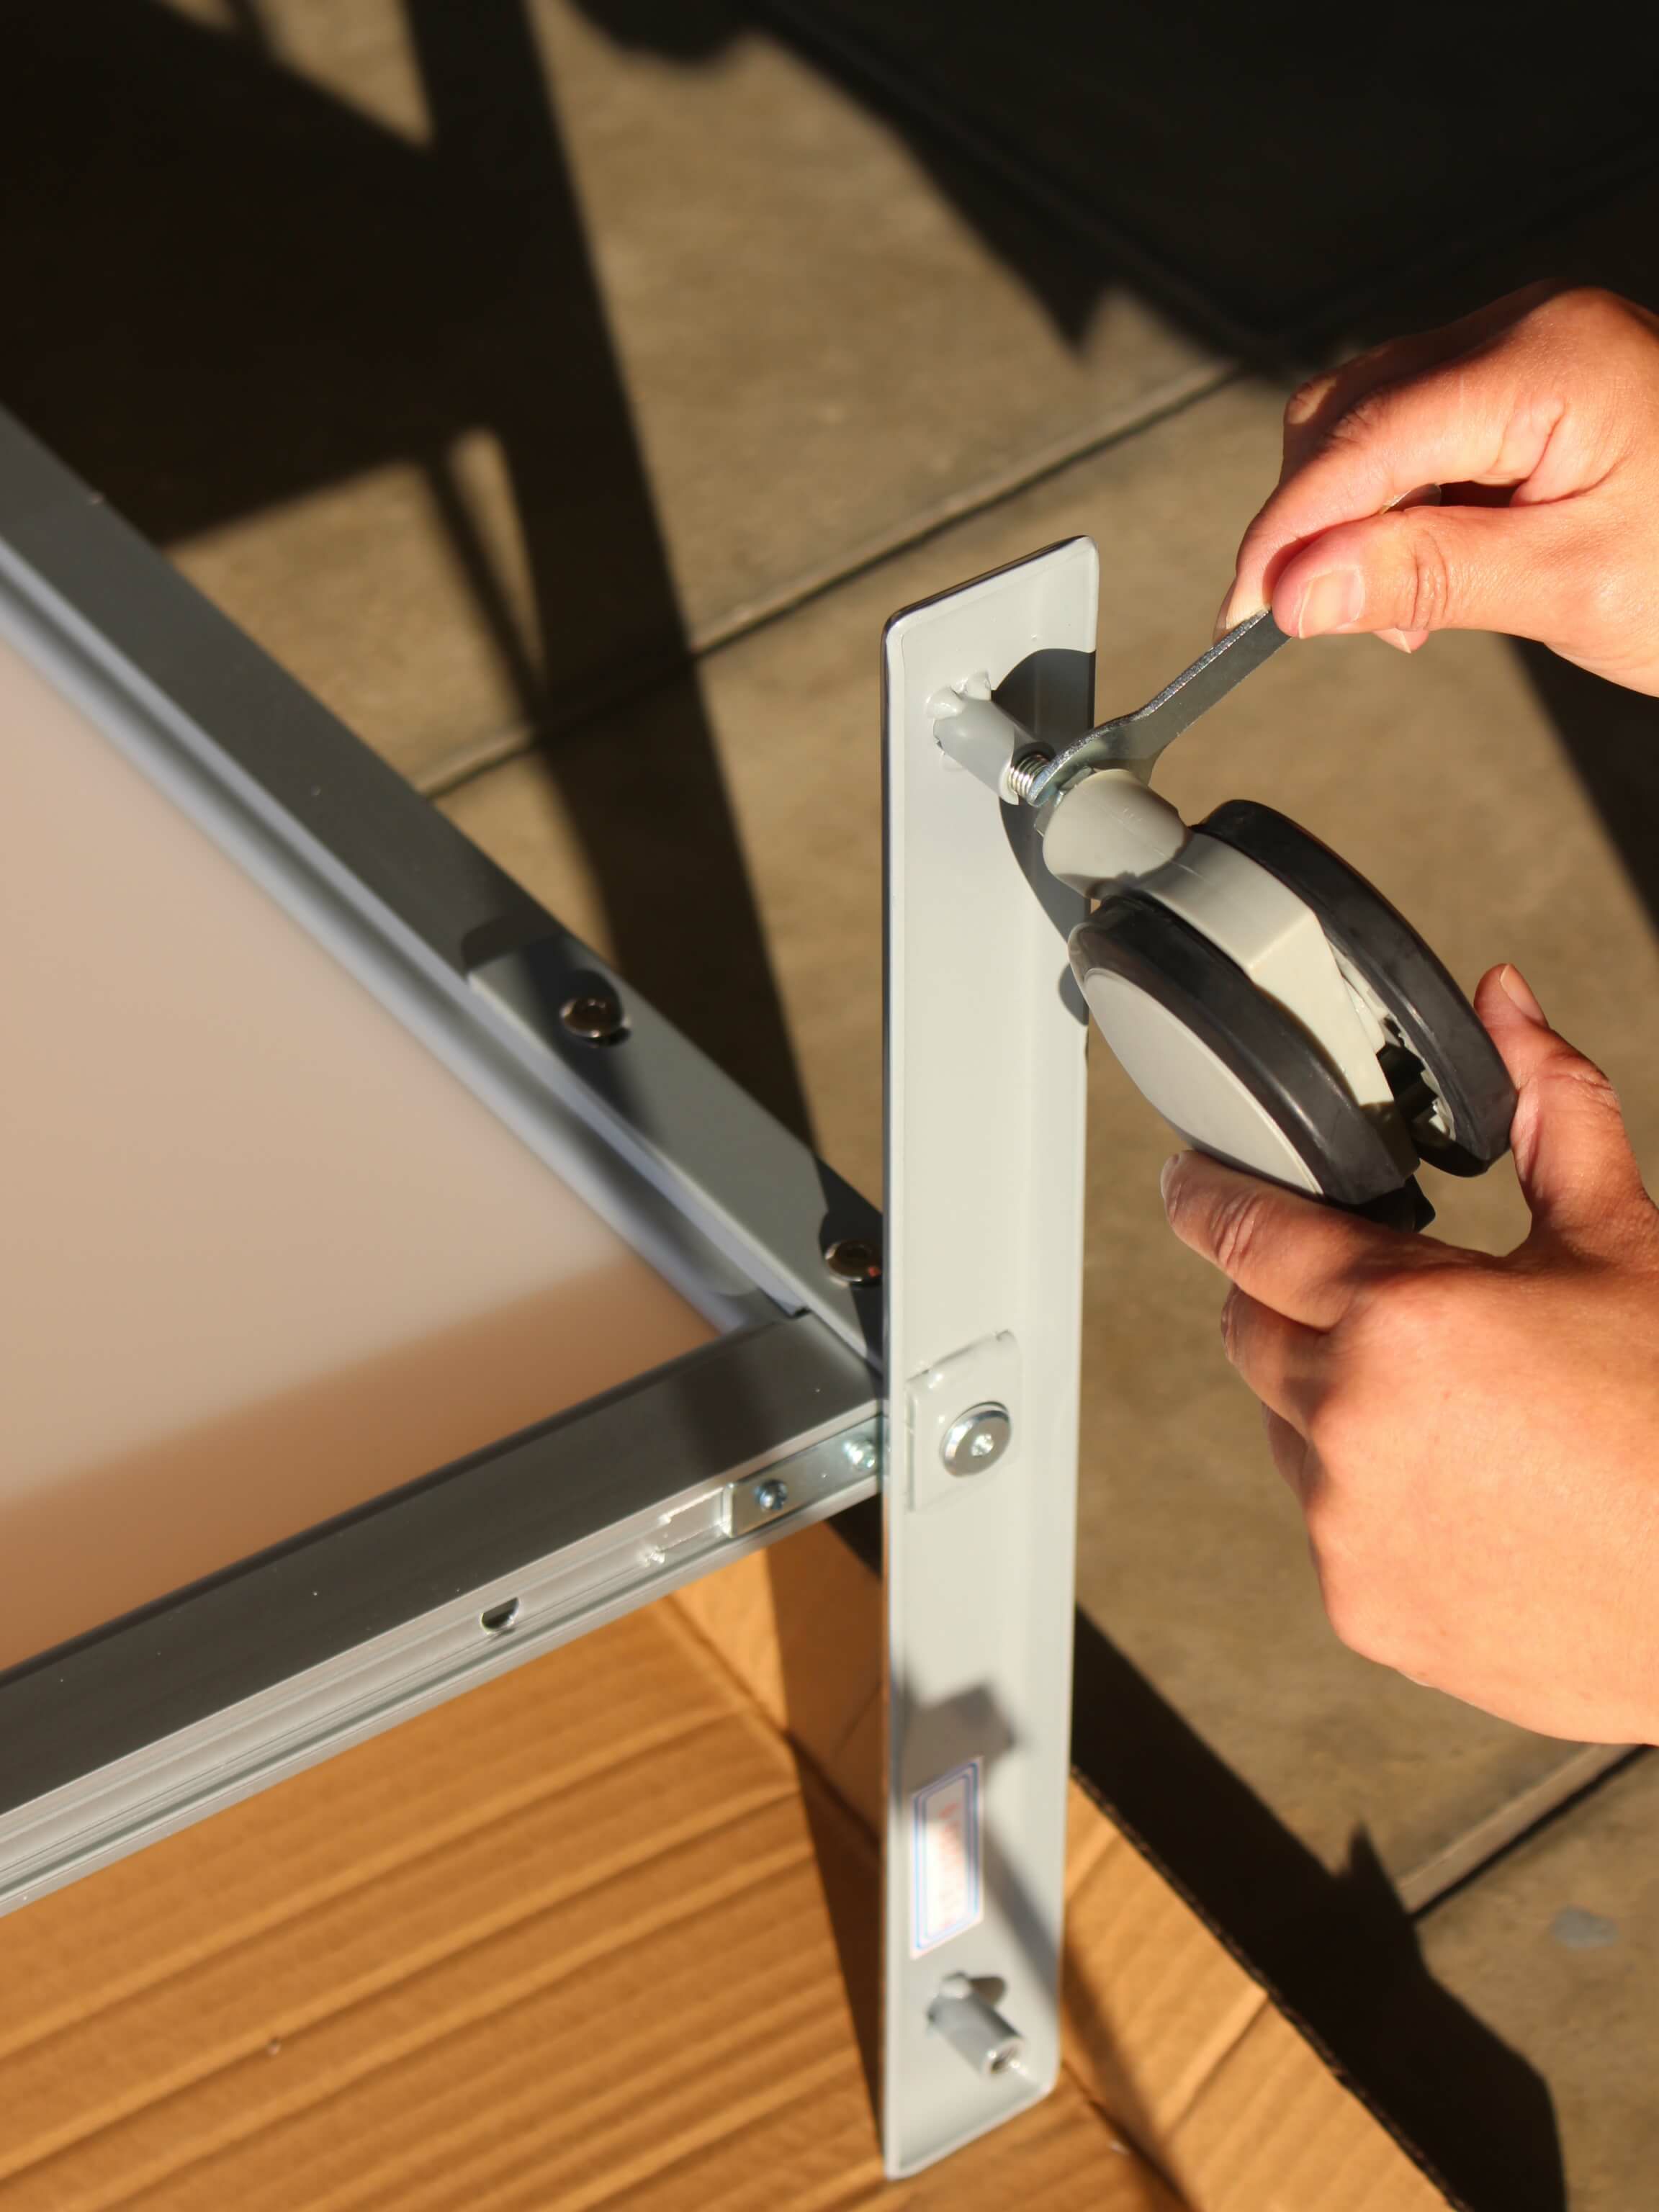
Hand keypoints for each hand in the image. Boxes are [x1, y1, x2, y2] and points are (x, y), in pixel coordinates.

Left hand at [1161, 965, 1658, 1742]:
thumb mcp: (1621, 1244)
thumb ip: (1550, 1111)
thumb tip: (1510, 1006)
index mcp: (1400, 1317)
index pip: (1241, 1230)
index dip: (1207, 1194)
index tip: (1192, 1183)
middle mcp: (1351, 1423)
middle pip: (1247, 1330)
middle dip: (1288, 1301)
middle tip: (1375, 1302)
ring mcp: (1346, 1525)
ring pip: (1285, 1430)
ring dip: (1334, 1405)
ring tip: (1456, 1412)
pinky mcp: (1359, 1606)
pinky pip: (1325, 1523)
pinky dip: (1368, 1499)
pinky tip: (1464, 1493)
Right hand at [1217, 284, 1658, 692]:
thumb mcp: (1570, 587)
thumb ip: (1425, 577)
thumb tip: (1300, 585)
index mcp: (1546, 359)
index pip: (1364, 439)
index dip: (1288, 531)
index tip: (1245, 612)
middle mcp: (1529, 331)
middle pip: (1350, 413)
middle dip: (1315, 521)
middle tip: (1316, 620)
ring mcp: (1529, 353)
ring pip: (1372, 424)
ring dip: (1351, 521)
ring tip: (1391, 611)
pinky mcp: (1530, 389)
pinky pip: (1420, 435)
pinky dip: (1397, 509)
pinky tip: (1421, 573)